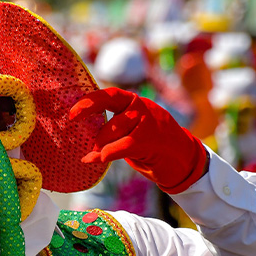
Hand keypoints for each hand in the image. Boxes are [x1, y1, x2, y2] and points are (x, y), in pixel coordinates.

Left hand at [69, 87, 208, 193]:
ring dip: (101, 145)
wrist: (184, 161)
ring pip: (114, 129)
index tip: (71, 114)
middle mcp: (141, 107)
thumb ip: (112, 130)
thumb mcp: (131, 133)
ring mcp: (148, 121)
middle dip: (92, 123)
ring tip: (97, 155)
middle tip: (83, 138)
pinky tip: (98, 159)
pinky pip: (123, 145)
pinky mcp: (151, 139)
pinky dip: (108, 153)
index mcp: (134, 102)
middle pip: (110, 109)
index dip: (88, 101)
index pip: (108, 94)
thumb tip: (85, 137)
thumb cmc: (152, 148)